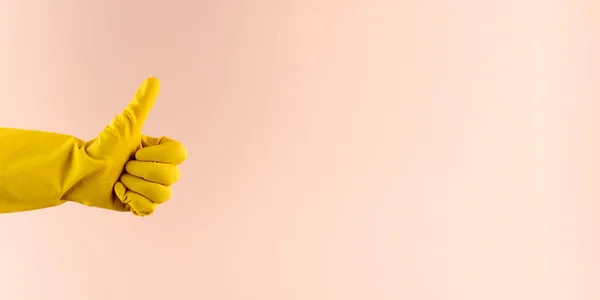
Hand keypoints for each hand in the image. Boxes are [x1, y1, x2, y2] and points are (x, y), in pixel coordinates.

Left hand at [63, 77, 186, 215]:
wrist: (81, 172)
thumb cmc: (103, 147)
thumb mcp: (125, 125)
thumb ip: (142, 104)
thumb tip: (153, 80)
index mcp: (162, 151)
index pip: (179, 155)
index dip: (157, 156)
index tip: (137, 151)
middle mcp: (161, 170)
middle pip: (172, 177)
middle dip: (142, 172)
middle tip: (125, 166)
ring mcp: (153, 189)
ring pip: (162, 195)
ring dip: (136, 187)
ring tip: (121, 180)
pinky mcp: (142, 206)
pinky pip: (150, 209)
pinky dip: (132, 201)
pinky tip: (120, 192)